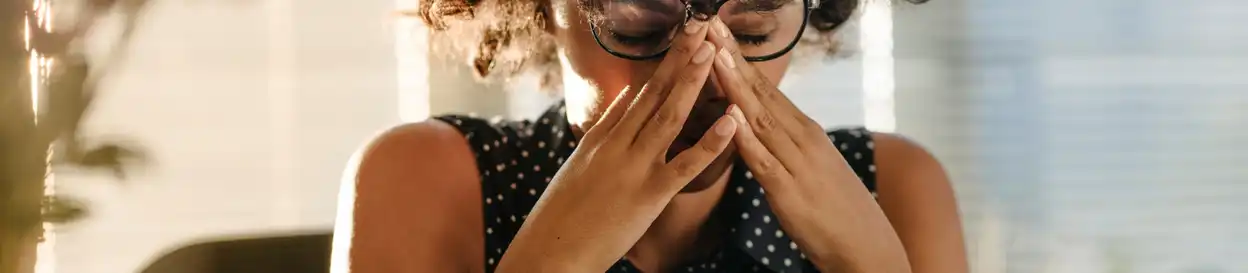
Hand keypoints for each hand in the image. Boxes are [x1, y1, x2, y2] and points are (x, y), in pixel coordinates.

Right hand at [495, 19, 732, 272]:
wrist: (550, 252)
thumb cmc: (563, 217)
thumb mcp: (578, 167)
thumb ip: (603, 133)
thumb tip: (625, 100)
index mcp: (601, 138)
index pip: (639, 93)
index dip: (664, 64)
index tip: (683, 39)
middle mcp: (617, 145)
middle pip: (654, 93)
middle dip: (680, 59)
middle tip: (702, 28)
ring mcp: (633, 168)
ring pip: (669, 117)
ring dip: (692, 83)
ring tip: (712, 53)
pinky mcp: (649, 195)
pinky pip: (686, 165)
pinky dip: (711, 142)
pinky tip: (731, 122)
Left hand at [705, 18, 910, 272]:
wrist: (866, 246)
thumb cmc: (834, 208)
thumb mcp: (810, 165)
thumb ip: (785, 143)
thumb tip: (759, 123)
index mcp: (805, 131)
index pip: (766, 88)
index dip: (739, 59)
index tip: (718, 32)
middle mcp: (803, 139)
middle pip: (761, 92)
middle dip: (732, 58)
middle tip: (710, 24)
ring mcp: (797, 163)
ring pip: (760, 118)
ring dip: (735, 85)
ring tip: (714, 56)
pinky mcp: (789, 192)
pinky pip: (763, 160)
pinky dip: (746, 137)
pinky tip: (731, 116)